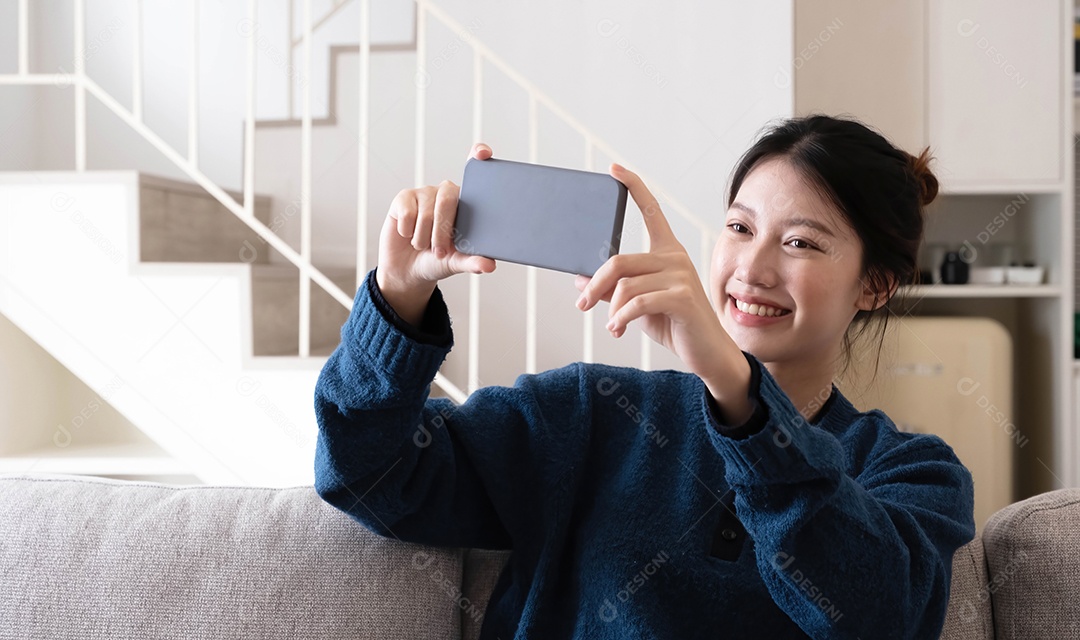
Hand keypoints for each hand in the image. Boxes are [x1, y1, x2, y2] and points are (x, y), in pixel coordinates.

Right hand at [376, 143, 497, 324]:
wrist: (408, 270)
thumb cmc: (437, 261)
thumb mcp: (457, 263)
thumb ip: (473, 262)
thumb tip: (490, 265)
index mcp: (466, 203)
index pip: (475, 171)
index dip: (478, 156)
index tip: (484, 153)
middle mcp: (446, 192)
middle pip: (448, 200)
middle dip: (442, 232)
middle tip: (439, 251)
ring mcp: (424, 193)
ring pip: (427, 212)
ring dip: (424, 238)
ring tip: (423, 246)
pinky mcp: (403, 198)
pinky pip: (408, 213)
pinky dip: (408, 232)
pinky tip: (408, 235)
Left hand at [575, 164, 751, 417]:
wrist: (707, 353)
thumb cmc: (674, 325)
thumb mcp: (638, 305)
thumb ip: (614, 290)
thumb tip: (580, 279)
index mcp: (667, 251)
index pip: (651, 210)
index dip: (633, 187)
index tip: (613, 169)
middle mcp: (675, 256)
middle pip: (618, 260)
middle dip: (594, 284)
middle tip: (581, 304)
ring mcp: (681, 275)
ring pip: (625, 286)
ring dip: (611, 310)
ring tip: (612, 326)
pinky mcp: (682, 296)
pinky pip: (637, 302)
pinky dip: (621, 318)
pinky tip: (617, 329)